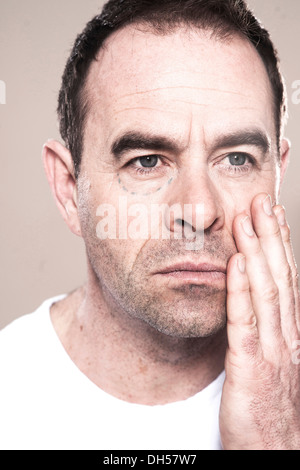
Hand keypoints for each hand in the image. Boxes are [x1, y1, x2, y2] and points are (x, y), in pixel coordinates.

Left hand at [219, 193, 299, 449]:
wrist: (276, 454)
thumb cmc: (273, 411)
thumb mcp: (279, 366)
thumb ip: (273, 334)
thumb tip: (268, 306)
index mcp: (292, 335)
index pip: (287, 281)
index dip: (281, 248)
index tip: (273, 217)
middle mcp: (287, 337)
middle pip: (280, 277)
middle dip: (271, 238)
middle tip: (262, 202)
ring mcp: (271, 350)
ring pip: (266, 291)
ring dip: (257, 252)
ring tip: (249, 219)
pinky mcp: (250, 366)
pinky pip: (245, 321)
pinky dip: (240, 289)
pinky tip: (234, 263)